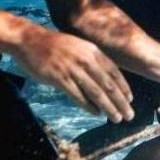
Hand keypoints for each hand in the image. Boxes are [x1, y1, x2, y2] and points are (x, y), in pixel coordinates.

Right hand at [13, 26, 133, 122]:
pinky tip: (97, 114)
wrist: (29, 40)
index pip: (114, 72)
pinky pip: (78, 96)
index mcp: (92, 51)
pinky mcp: (59, 78)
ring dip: (108, 108)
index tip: (130, 100)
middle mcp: (86, 60)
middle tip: (129, 115)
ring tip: (116, 118)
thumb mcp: (79, 47)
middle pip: (108, 85)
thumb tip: (104, 78)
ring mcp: (73, 69)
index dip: (124, 87)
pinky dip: (89, 106)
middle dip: (120, 102)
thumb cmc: (55, 46)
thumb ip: (91, 60)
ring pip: (96, 92)